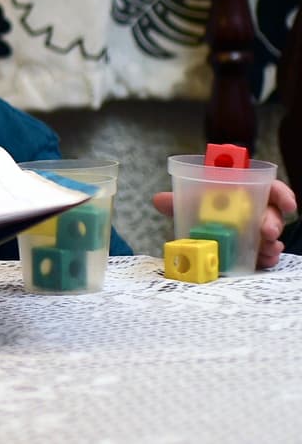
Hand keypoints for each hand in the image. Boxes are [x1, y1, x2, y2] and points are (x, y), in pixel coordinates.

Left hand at [152, 179, 297, 269]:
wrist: (195, 230)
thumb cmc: (198, 208)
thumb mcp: (188, 204)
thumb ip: (177, 201)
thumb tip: (159, 200)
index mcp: (241, 192)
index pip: (268, 187)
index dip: (280, 193)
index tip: (287, 204)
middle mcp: (254, 210)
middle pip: (272, 213)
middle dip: (273, 221)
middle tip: (266, 231)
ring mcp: (256, 231)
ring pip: (271, 235)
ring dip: (271, 242)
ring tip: (266, 248)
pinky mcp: (255, 250)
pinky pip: (266, 253)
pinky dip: (266, 257)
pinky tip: (263, 260)